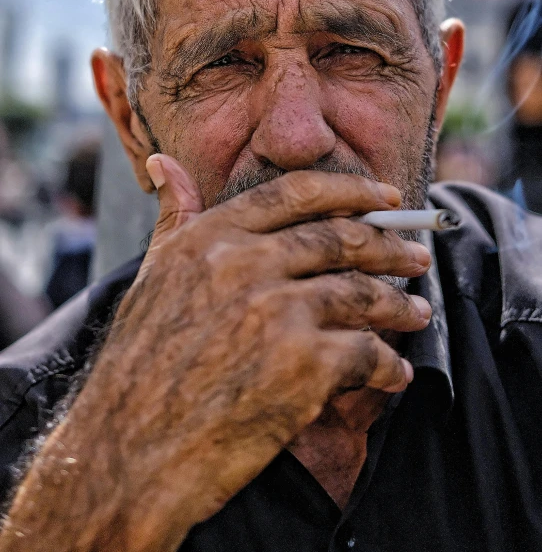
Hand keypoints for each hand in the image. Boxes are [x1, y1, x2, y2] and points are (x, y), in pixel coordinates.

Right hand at [1, 156, 430, 551]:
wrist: (131, 450)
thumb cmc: (140, 363)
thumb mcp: (152, 276)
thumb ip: (174, 217)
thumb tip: (163, 162)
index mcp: (211, 237)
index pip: (297, 192)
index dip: (352, 188)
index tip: (387, 194)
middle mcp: (246, 263)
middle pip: (342, 238)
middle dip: (390, 246)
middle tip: (416, 256)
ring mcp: (276, 311)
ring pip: (363, 293)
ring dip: (400, 305)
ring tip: (418, 312)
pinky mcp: (302, 365)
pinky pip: (367, 354)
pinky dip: (388, 366)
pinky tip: (395, 373)